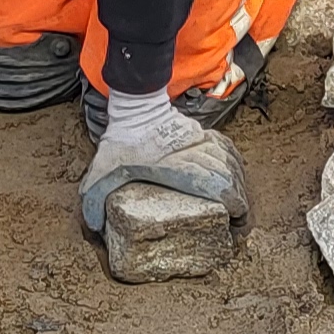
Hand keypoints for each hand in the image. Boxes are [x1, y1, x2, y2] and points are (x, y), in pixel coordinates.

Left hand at [79, 91, 244, 232]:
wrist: (134, 107)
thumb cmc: (120, 142)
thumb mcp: (103, 171)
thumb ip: (95, 198)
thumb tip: (91, 226)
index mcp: (179, 167)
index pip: (220, 187)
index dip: (236, 206)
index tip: (238, 222)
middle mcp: (196, 154)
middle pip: (231, 178)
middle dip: (242, 202)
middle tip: (240, 222)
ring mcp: (202, 142)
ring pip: (232, 164)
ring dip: (240, 184)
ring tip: (240, 203)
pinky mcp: (203, 134)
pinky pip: (227, 149)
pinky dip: (235, 164)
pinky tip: (236, 175)